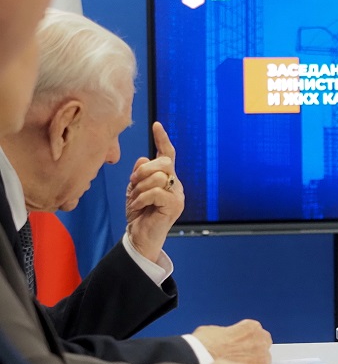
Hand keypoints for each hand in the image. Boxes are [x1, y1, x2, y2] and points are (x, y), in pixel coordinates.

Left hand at [125, 121, 183, 261]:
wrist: (140, 238)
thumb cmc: (139, 215)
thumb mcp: (134, 190)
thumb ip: (139, 174)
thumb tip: (142, 158)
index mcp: (167, 179)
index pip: (167, 155)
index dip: (162, 139)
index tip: (156, 125)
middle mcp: (176, 184)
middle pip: (163, 163)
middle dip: (143, 171)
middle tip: (133, 184)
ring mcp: (177, 195)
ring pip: (157, 177)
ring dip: (139, 188)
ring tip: (136, 200)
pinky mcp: (174, 205)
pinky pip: (155, 192)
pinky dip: (141, 198)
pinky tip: (138, 207)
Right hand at [192, 319, 271, 363]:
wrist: (200, 361)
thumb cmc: (205, 345)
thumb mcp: (214, 330)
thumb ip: (227, 333)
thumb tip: (224, 338)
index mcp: (252, 327)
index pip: (256, 332)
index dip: (246, 340)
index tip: (239, 345)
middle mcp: (260, 341)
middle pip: (262, 346)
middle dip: (253, 351)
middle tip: (238, 358)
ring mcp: (261, 359)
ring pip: (262, 362)